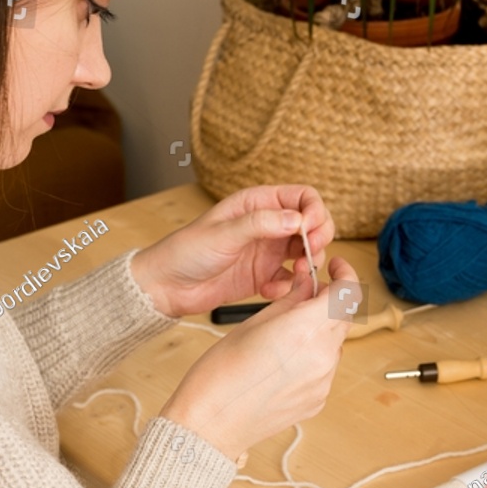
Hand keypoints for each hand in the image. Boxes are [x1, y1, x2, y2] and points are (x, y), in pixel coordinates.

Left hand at [129, 185, 333, 317]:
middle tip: (312, 255)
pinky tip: (270, 290)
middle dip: (319, 238)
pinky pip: (291, 279)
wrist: (167, 286)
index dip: (314, 211)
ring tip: (296, 275)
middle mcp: (268, 225)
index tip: (311, 230)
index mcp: (257, 203)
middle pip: (312, 224)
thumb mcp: (223, 233)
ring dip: (309, 264)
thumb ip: (261, 224)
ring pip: (307, 252)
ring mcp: (268, 251)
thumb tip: (298, 219)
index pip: (303, 197)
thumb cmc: (187, 251)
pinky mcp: (265, 276)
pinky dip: (289, 286)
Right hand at [158, 255, 358, 460]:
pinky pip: (325, 368)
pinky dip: (313, 356)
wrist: (210, 424)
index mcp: (305, 330)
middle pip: (343, 317)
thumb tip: (308, 281)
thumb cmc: (220, 374)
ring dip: (320, 330)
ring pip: (335, 343)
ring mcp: (323, 382)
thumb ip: (290, 300)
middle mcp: (322, 357)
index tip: (335, 268)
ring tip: (285, 334)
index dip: (345, 274)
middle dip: (328, 302)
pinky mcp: (318, 400)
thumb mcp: (253, 323)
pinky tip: (283, 361)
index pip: (347, 293)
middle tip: (304, 295)